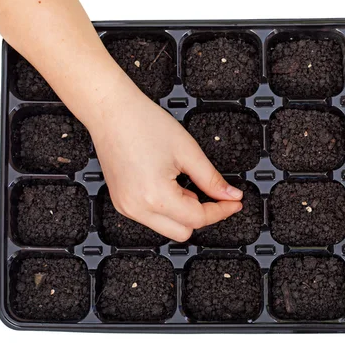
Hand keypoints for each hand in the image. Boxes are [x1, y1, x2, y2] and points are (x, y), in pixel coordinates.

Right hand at [89, 83, 243, 241]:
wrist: (110, 111)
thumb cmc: (143, 124)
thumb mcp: (188, 151)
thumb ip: (212, 179)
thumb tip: (230, 195)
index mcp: (155, 197)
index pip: (198, 219)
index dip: (221, 211)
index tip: (234, 203)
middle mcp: (137, 208)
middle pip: (182, 232)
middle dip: (201, 215)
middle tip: (212, 194)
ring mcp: (126, 207)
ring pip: (166, 227)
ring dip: (183, 213)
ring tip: (184, 183)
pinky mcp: (121, 202)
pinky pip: (151, 217)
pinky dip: (166, 208)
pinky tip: (169, 184)